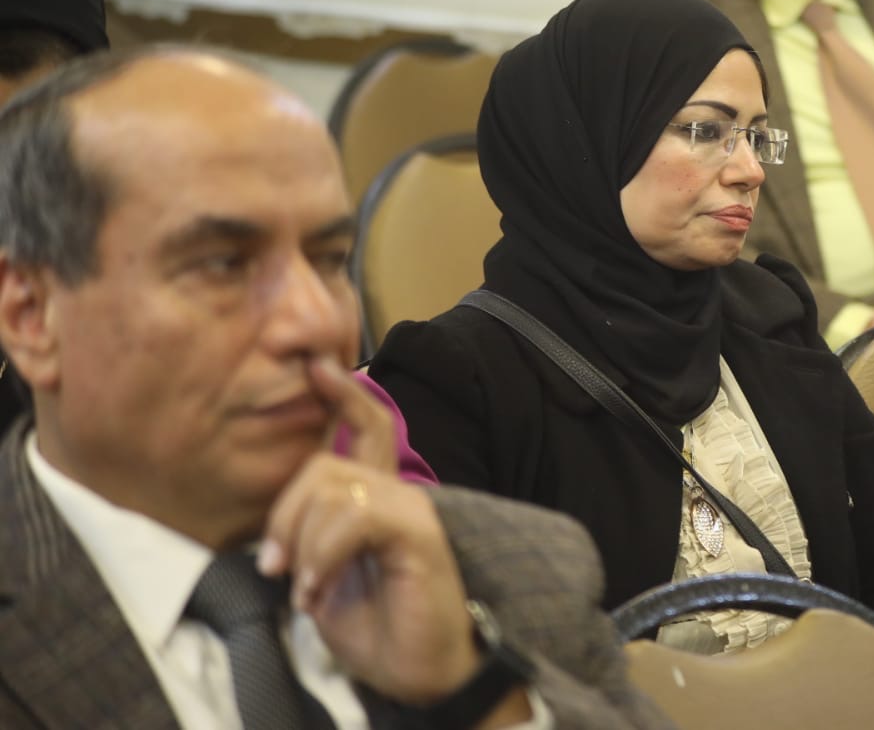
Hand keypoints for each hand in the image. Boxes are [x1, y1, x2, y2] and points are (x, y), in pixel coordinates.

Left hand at [258, 360, 529, 722]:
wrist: (429, 677)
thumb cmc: (381, 634)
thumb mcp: (327, 582)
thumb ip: (312, 540)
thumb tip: (281, 526)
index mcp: (377, 503)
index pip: (366, 431)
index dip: (342, 396)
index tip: (317, 366)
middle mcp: (398, 495)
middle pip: (324, 465)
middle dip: (284, 514)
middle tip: (275, 567)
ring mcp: (412, 508)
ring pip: (332, 488)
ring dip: (302, 545)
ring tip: (307, 590)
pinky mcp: (418, 529)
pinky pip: (353, 514)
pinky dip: (323, 554)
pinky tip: (321, 588)